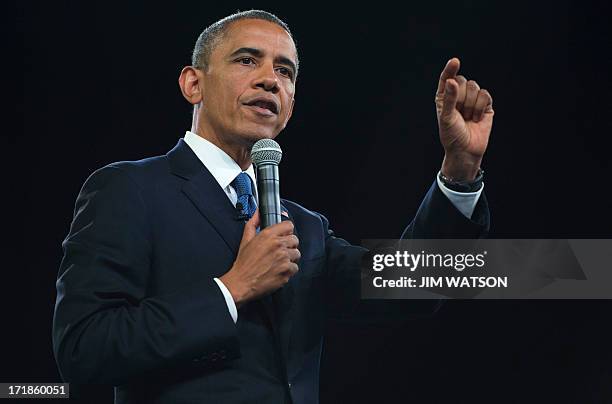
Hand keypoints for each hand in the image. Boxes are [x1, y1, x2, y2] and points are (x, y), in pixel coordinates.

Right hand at [219, 210, 299, 307]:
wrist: (241, 283)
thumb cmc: (244, 264)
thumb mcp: (246, 239)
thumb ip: (253, 223)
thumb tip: (258, 213)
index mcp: (268, 235)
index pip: (289, 225)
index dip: (286, 231)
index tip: (284, 235)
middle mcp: (278, 245)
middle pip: (295, 240)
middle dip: (289, 245)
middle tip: (280, 251)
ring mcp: (284, 258)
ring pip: (296, 254)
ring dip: (290, 258)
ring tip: (278, 262)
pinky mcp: (286, 271)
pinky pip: (295, 268)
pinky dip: (288, 270)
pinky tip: (278, 270)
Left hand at [435, 57, 493, 180]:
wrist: (465, 151)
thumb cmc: (451, 135)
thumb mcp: (446, 117)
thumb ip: (449, 98)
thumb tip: (452, 80)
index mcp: (444, 97)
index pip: (446, 78)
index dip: (450, 69)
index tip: (455, 61)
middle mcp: (458, 96)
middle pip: (462, 81)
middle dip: (461, 97)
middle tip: (459, 113)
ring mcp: (472, 100)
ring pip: (474, 87)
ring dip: (470, 104)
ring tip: (467, 118)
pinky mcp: (485, 105)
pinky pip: (485, 95)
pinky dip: (480, 106)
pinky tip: (477, 118)